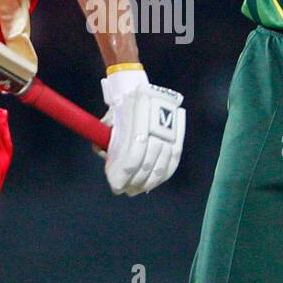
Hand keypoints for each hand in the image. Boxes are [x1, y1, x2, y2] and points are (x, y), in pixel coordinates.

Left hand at [100, 68, 185, 195]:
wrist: (139, 92)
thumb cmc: (119, 112)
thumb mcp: (107, 123)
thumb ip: (104, 142)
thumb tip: (108, 160)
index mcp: (137, 118)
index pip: (133, 153)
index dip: (125, 173)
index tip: (116, 185)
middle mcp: (157, 123)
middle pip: (148, 161)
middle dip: (135, 180)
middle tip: (125, 190)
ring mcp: (170, 130)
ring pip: (162, 163)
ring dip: (149, 181)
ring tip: (137, 189)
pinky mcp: (178, 135)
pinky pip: (174, 160)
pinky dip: (163, 174)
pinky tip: (153, 183)